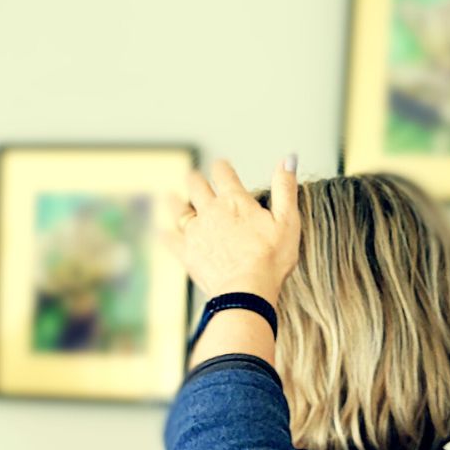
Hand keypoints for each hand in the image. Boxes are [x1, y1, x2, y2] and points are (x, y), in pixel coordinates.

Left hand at [162, 157, 301, 303]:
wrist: (246, 291)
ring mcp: (195, 232)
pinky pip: (170, 240)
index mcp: (235, 201)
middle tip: (192, 176)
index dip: (222, 167)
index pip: (224, 174)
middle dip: (195, 180)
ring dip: (174, 201)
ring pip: (178, 210)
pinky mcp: (186, 253)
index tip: (220, 165)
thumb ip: (285, 188)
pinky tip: (160, 232)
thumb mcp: (287, 220)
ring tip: (169, 196)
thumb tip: (288, 158)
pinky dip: (164, 234)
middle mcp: (211, 212)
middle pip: (197, 187)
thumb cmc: (271, 258)